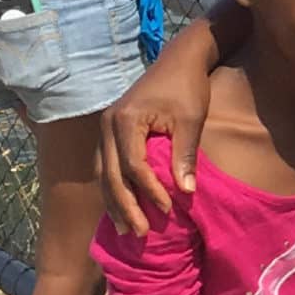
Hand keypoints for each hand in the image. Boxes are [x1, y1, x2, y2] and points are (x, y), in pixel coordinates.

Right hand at [100, 39, 215, 233]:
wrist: (179, 60)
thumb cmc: (187, 87)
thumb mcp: (191, 120)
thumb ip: (185, 155)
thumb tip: (186, 193)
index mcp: (125, 120)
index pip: (133, 166)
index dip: (149, 191)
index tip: (167, 209)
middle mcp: (107, 124)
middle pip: (110, 174)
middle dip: (125, 206)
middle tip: (139, 234)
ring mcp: (105, 127)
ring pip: (103, 173)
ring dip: (114, 202)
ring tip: (126, 228)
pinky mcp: (111, 130)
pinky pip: (105, 165)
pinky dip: (113, 187)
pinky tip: (121, 206)